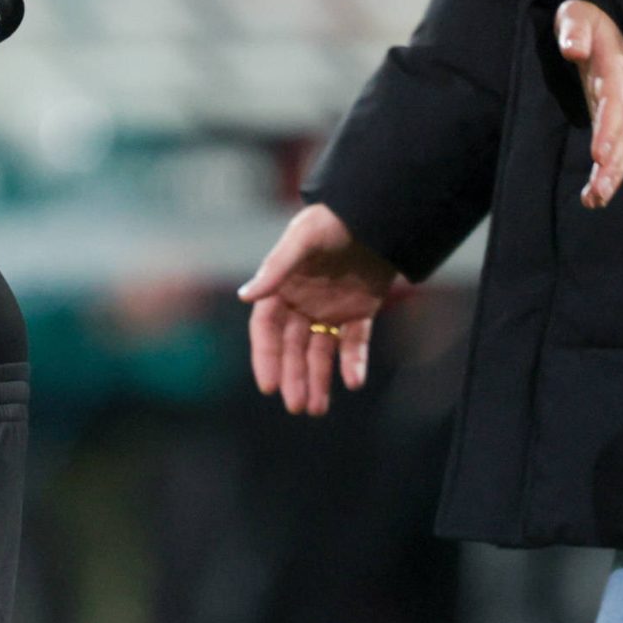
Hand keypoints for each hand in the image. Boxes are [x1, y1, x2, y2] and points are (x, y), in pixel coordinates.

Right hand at [238, 204, 397, 415]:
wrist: (376, 214)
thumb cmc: (333, 220)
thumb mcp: (303, 239)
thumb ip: (277, 268)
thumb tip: (245, 296)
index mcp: (283, 287)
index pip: (267, 329)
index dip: (266, 357)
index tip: (269, 385)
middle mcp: (303, 302)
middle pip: (293, 347)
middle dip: (293, 376)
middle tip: (297, 406)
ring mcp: (331, 308)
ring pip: (321, 352)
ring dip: (318, 379)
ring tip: (317, 409)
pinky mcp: (359, 311)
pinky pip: (354, 342)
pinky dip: (353, 362)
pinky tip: (354, 381)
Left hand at [557, 0, 622, 208]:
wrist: (607, 21)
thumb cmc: (587, 19)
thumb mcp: (577, 14)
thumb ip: (575, 29)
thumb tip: (573, 48)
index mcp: (616, 67)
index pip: (615, 102)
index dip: (609, 128)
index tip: (599, 154)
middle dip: (613, 163)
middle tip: (599, 190)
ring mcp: (621, 108)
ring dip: (611, 175)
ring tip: (595, 200)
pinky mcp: (614, 119)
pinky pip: (616, 149)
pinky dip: (608, 173)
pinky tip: (594, 196)